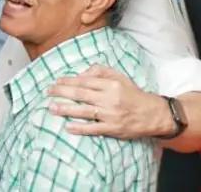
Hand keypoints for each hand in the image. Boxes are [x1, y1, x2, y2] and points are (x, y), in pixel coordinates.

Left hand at [47, 66, 172, 138]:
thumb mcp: (118, 76)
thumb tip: (80, 74)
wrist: (151, 114)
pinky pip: (94, 129)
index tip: (56, 81)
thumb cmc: (132, 94)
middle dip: (62, 93)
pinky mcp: (113, 129)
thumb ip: (99, 71)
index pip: (84, 82)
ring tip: (52, 108)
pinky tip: (68, 127)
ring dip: (66, 109)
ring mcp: (110, 115)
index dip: (68, 81)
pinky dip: (80, 128)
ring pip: (84, 111)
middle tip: (48, 92)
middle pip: (81, 95)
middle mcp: (109, 99)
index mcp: (110, 85)